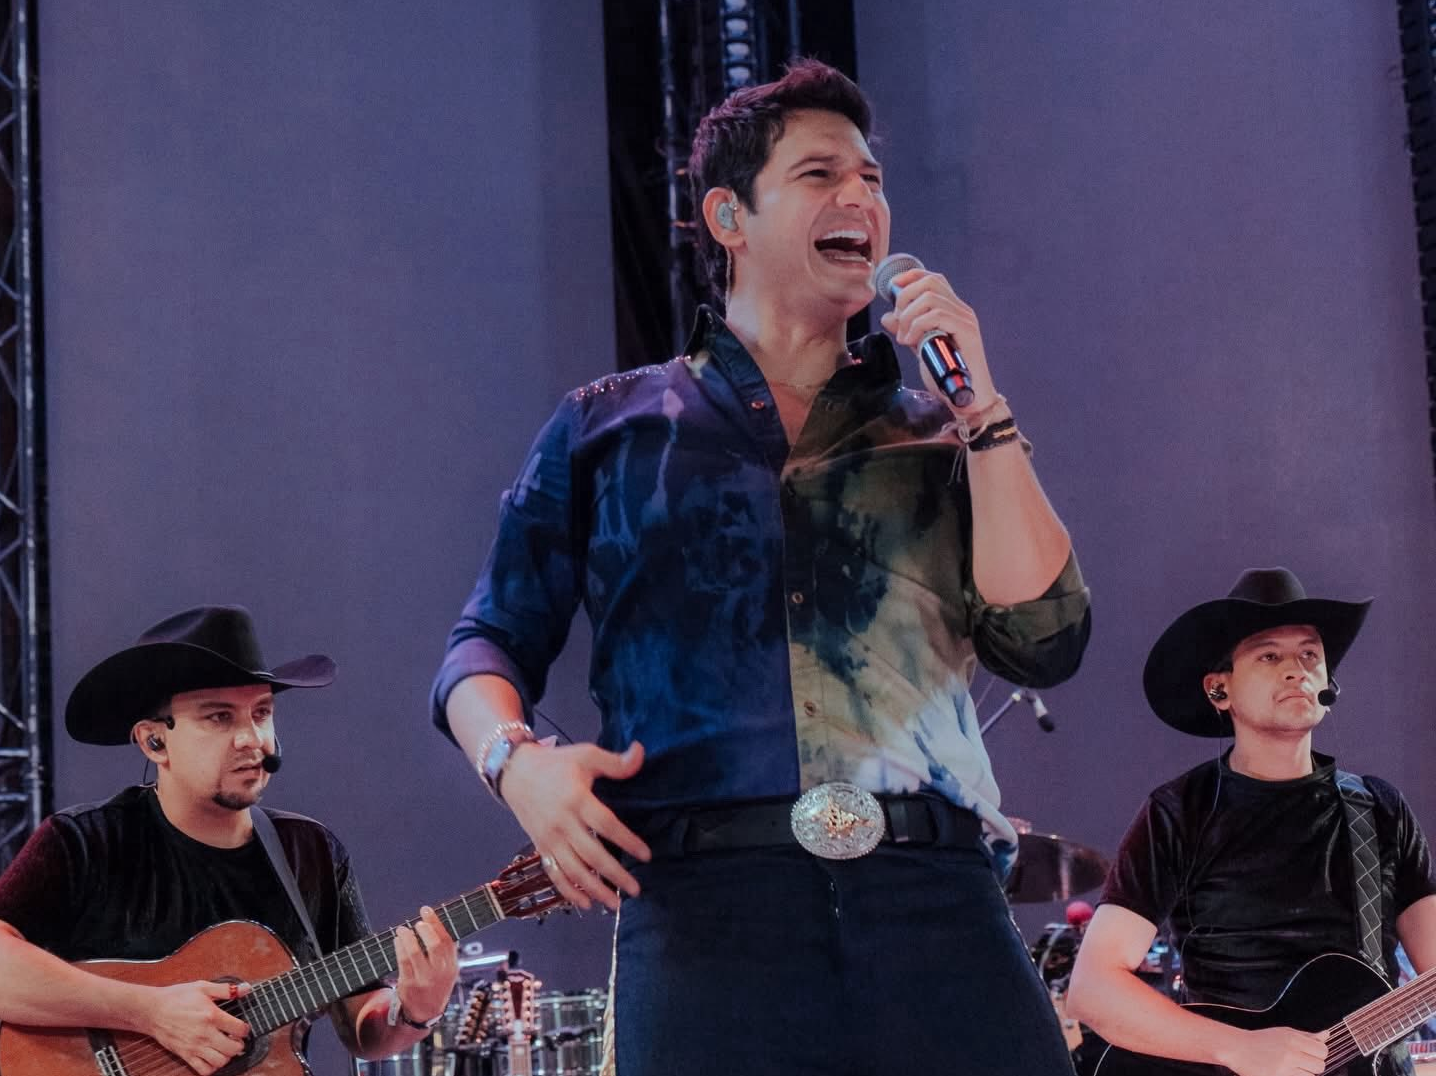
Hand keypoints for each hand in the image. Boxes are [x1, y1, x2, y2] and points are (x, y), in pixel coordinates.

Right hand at [142, 979, 250, 1075]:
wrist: (152, 1010)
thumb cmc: (177, 997)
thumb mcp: (202, 987)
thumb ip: (226, 990)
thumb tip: (246, 989)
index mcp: (212, 1016)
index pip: (239, 1029)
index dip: (245, 1029)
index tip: (242, 1027)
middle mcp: (205, 1034)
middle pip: (233, 1049)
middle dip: (239, 1045)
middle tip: (235, 1039)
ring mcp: (194, 1047)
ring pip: (220, 1062)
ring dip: (226, 1056)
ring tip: (224, 1048)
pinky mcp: (185, 1055)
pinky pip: (203, 1070)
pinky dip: (211, 1067)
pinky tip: (212, 1057)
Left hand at [393, 906, 458, 1025]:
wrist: (424, 1014)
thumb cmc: (435, 985)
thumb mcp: (447, 971)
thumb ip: (444, 952)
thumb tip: (433, 923)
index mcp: (452, 967)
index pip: (447, 941)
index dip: (436, 923)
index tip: (426, 910)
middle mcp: (440, 973)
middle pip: (435, 946)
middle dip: (426, 930)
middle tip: (418, 922)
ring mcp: (424, 980)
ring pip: (415, 953)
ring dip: (408, 937)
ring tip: (402, 929)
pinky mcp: (409, 985)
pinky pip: (403, 962)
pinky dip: (399, 947)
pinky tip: (397, 941)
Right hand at [502, 740, 651, 911]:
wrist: (514, 772)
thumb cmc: (555, 764)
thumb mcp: (586, 755)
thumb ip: (615, 762)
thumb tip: (641, 753)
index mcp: (576, 799)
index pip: (606, 825)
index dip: (627, 841)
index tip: (646, 855)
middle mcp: (562, 823)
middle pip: (591, 854)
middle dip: (615, 874)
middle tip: (635, 889)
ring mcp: (549, 838)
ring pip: (573, 870)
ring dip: (595, 889)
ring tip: (615, 903)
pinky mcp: (540, 846)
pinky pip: (554, 873)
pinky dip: (569, 890)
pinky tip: (585, 903)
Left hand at [878, 268, 998, 413]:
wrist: (968, 400)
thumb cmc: (946, 377)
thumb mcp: (919, 349)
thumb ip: (906, 330)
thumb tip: (887, 316)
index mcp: (952, 310)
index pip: (932, 279)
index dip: (909, 277)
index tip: (891, 289)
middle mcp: (961, 310)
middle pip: (930, 281)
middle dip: (905, 297)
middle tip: (897, 322)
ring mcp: (966, 319)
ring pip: (930, 298)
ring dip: (908, 316)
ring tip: (904, 337)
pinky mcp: (967, 331)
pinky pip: (937, 315)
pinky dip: (917, 326)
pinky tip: (910, 342)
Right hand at [1215, 1025, 1327, 1075]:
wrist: (1238, 1048)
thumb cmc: (1261, 1040)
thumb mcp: (1284, 1033)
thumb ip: (1306, 1036)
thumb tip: (1326, 1034)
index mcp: (1293, 1039)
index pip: (1322, 1050)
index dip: (1319, 1053)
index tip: (1311, 1053)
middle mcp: (1290, 1053)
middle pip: (1320, 1065)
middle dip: (1313, 1065)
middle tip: (1301, 1062)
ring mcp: (1285, 1068)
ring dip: (1304, 1073)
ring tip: (1291, 1067)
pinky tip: (1286, 1072)